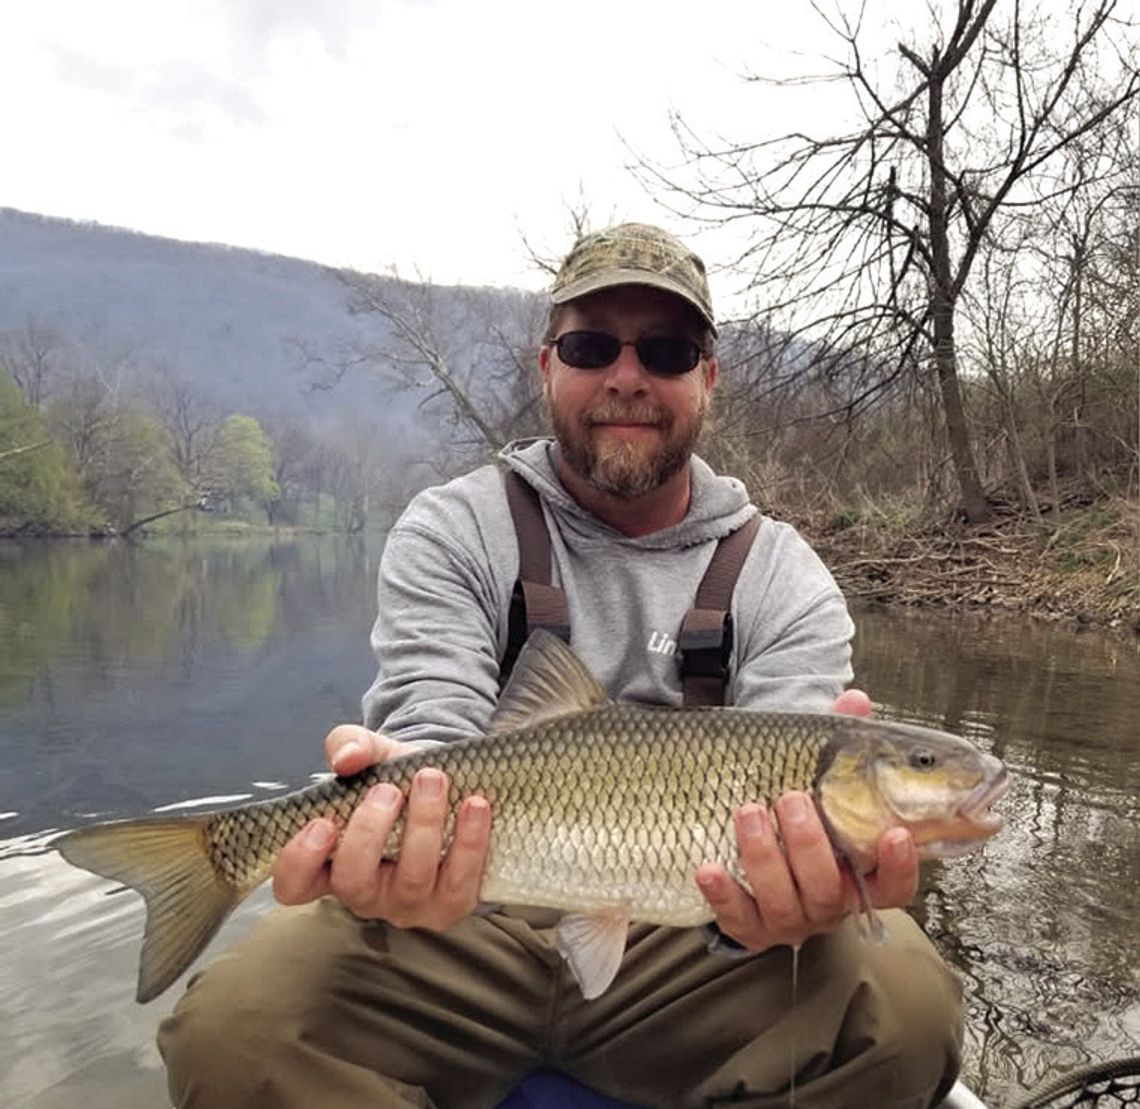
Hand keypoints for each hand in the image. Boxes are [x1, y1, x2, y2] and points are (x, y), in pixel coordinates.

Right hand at [272, 724, 491, 930]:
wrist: (449, 782)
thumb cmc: (397, 777)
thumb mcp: (371, 753)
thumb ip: (349, 745)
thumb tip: (347, 757)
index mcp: (330, 863)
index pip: (294, 885)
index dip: (300, 862)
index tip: (322, 822)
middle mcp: (365, 893)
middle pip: (352, 882)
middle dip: (369, 833)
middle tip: (388, 789)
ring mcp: (408, 904)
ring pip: (411, 881)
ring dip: (424, 826)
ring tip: (433, 779)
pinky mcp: (451, 903)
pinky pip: (460, 881)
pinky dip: (469, 841)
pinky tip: (475, 804)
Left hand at [695, 689, 918, 951]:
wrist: (738, 845)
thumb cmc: (792, 806)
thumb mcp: (815, 777)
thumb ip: (838, 743)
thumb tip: (855, 699)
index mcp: (856, 872)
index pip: (894, 885)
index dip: (900, 865)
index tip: (894, 832)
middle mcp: (827, 903)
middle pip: (828, 890)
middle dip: (810, 845)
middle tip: (791, 799)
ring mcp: (786, 919)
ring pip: (783, 903)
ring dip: (764, 857)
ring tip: (747, 811)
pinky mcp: (745, 926)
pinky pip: (734, 919)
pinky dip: (722, 894)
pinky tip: (708, 867)